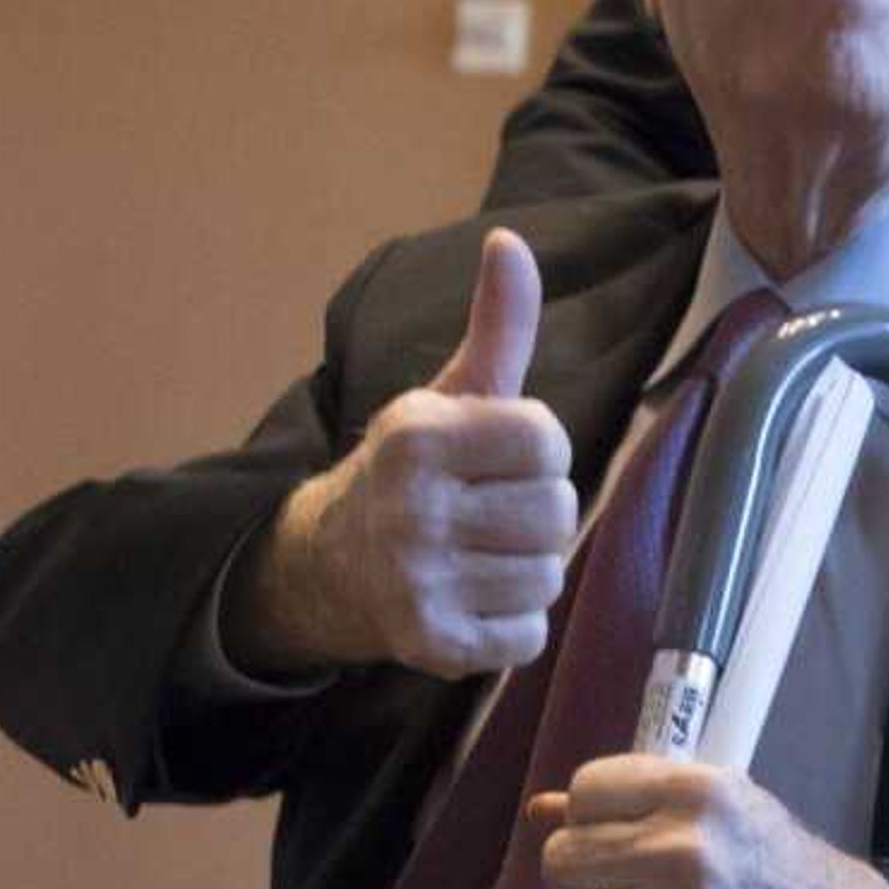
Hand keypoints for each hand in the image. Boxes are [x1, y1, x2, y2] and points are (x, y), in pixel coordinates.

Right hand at [231, 230, 576, 678]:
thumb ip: (497, 327)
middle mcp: (412, 508)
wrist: (329, 564)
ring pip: (548, 577)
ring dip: (528, 568)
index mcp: (418, 436)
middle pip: (558, 513)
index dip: (537, 450)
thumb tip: (512, 244)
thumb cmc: (412, 471)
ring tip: (483, 554)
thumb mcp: (448, 395)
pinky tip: (475, 599)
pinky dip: (514, 624)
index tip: (501, 458)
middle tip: (493, 512)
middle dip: (539, 512)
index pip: (547, 440)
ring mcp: (418, 581)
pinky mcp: (431, 644)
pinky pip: (528, 637)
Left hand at [527, 758, 888, 888]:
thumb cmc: (790, 879)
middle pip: (562, 858)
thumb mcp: (732, 813)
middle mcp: (679, 854)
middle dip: (579, 880)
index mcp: (700, 795)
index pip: (587, 791)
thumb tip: (543, 809)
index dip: (588, 819)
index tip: (608, 840)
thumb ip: (641, 805)